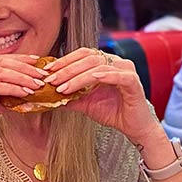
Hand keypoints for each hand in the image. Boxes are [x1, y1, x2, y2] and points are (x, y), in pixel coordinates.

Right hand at [0, 55, 46, 149]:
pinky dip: (12, 89)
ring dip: (22, 77)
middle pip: (1, 62)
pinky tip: (25, 93)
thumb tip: (14, 101)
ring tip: (38, 84)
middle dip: (24, 66)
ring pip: (0, 72)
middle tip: (42, 72)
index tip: (36, 62)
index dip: (18, 59)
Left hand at [45, 48, 159, 143]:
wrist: (133, 127)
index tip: (47, 71)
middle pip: (88, 58)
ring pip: (99, 66)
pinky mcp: (134, 82)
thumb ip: (69, 97)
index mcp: (105, 63)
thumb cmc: (112, 112)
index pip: (82, 54)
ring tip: (63, 87)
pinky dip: (106, 76)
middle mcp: (116, 62)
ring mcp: (126, 70)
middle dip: (67, 69)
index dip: (64, 60)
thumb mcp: (85, 103)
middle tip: (51, 80)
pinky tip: (93, 79)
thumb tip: (47, 96)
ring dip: (78, 77)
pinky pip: (120, 76)